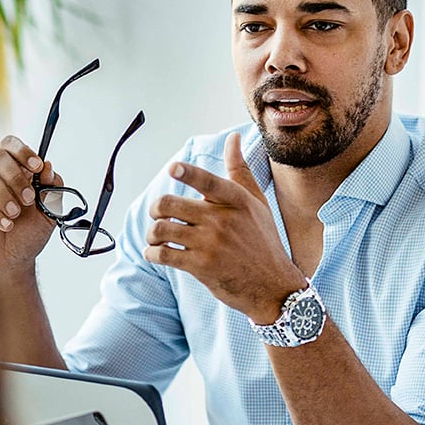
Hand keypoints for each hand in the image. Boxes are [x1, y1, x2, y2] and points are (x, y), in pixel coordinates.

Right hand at [0, 135, 56, 278]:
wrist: (11, 264)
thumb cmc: (26, 237)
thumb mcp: (49, 213)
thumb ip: (53, 190)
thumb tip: (49, 168)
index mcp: (13, 172)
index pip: (11, 145)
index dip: (23, 151)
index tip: (36, 166)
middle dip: (15, 176)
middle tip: (27, 199)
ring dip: (3, 194)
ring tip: (14, 215)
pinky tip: (5, 224)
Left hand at [144, 132, 305, 321]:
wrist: (273, 286)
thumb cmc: (263, 241)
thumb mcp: (257, 203)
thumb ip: (240, 170)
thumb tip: (233, 138)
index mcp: (236, 200)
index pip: (207, 181)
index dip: (187, 173)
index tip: (172, 169)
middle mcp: (222, 220)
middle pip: (169, 204)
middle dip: (156, 210)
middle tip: (159, 215)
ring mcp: (211, 244)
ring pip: (162, 229)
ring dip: (152, 233)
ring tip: (156, 237)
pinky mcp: (201, 267)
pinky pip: (164, 254)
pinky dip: (152, 253)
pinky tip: (156, 254)